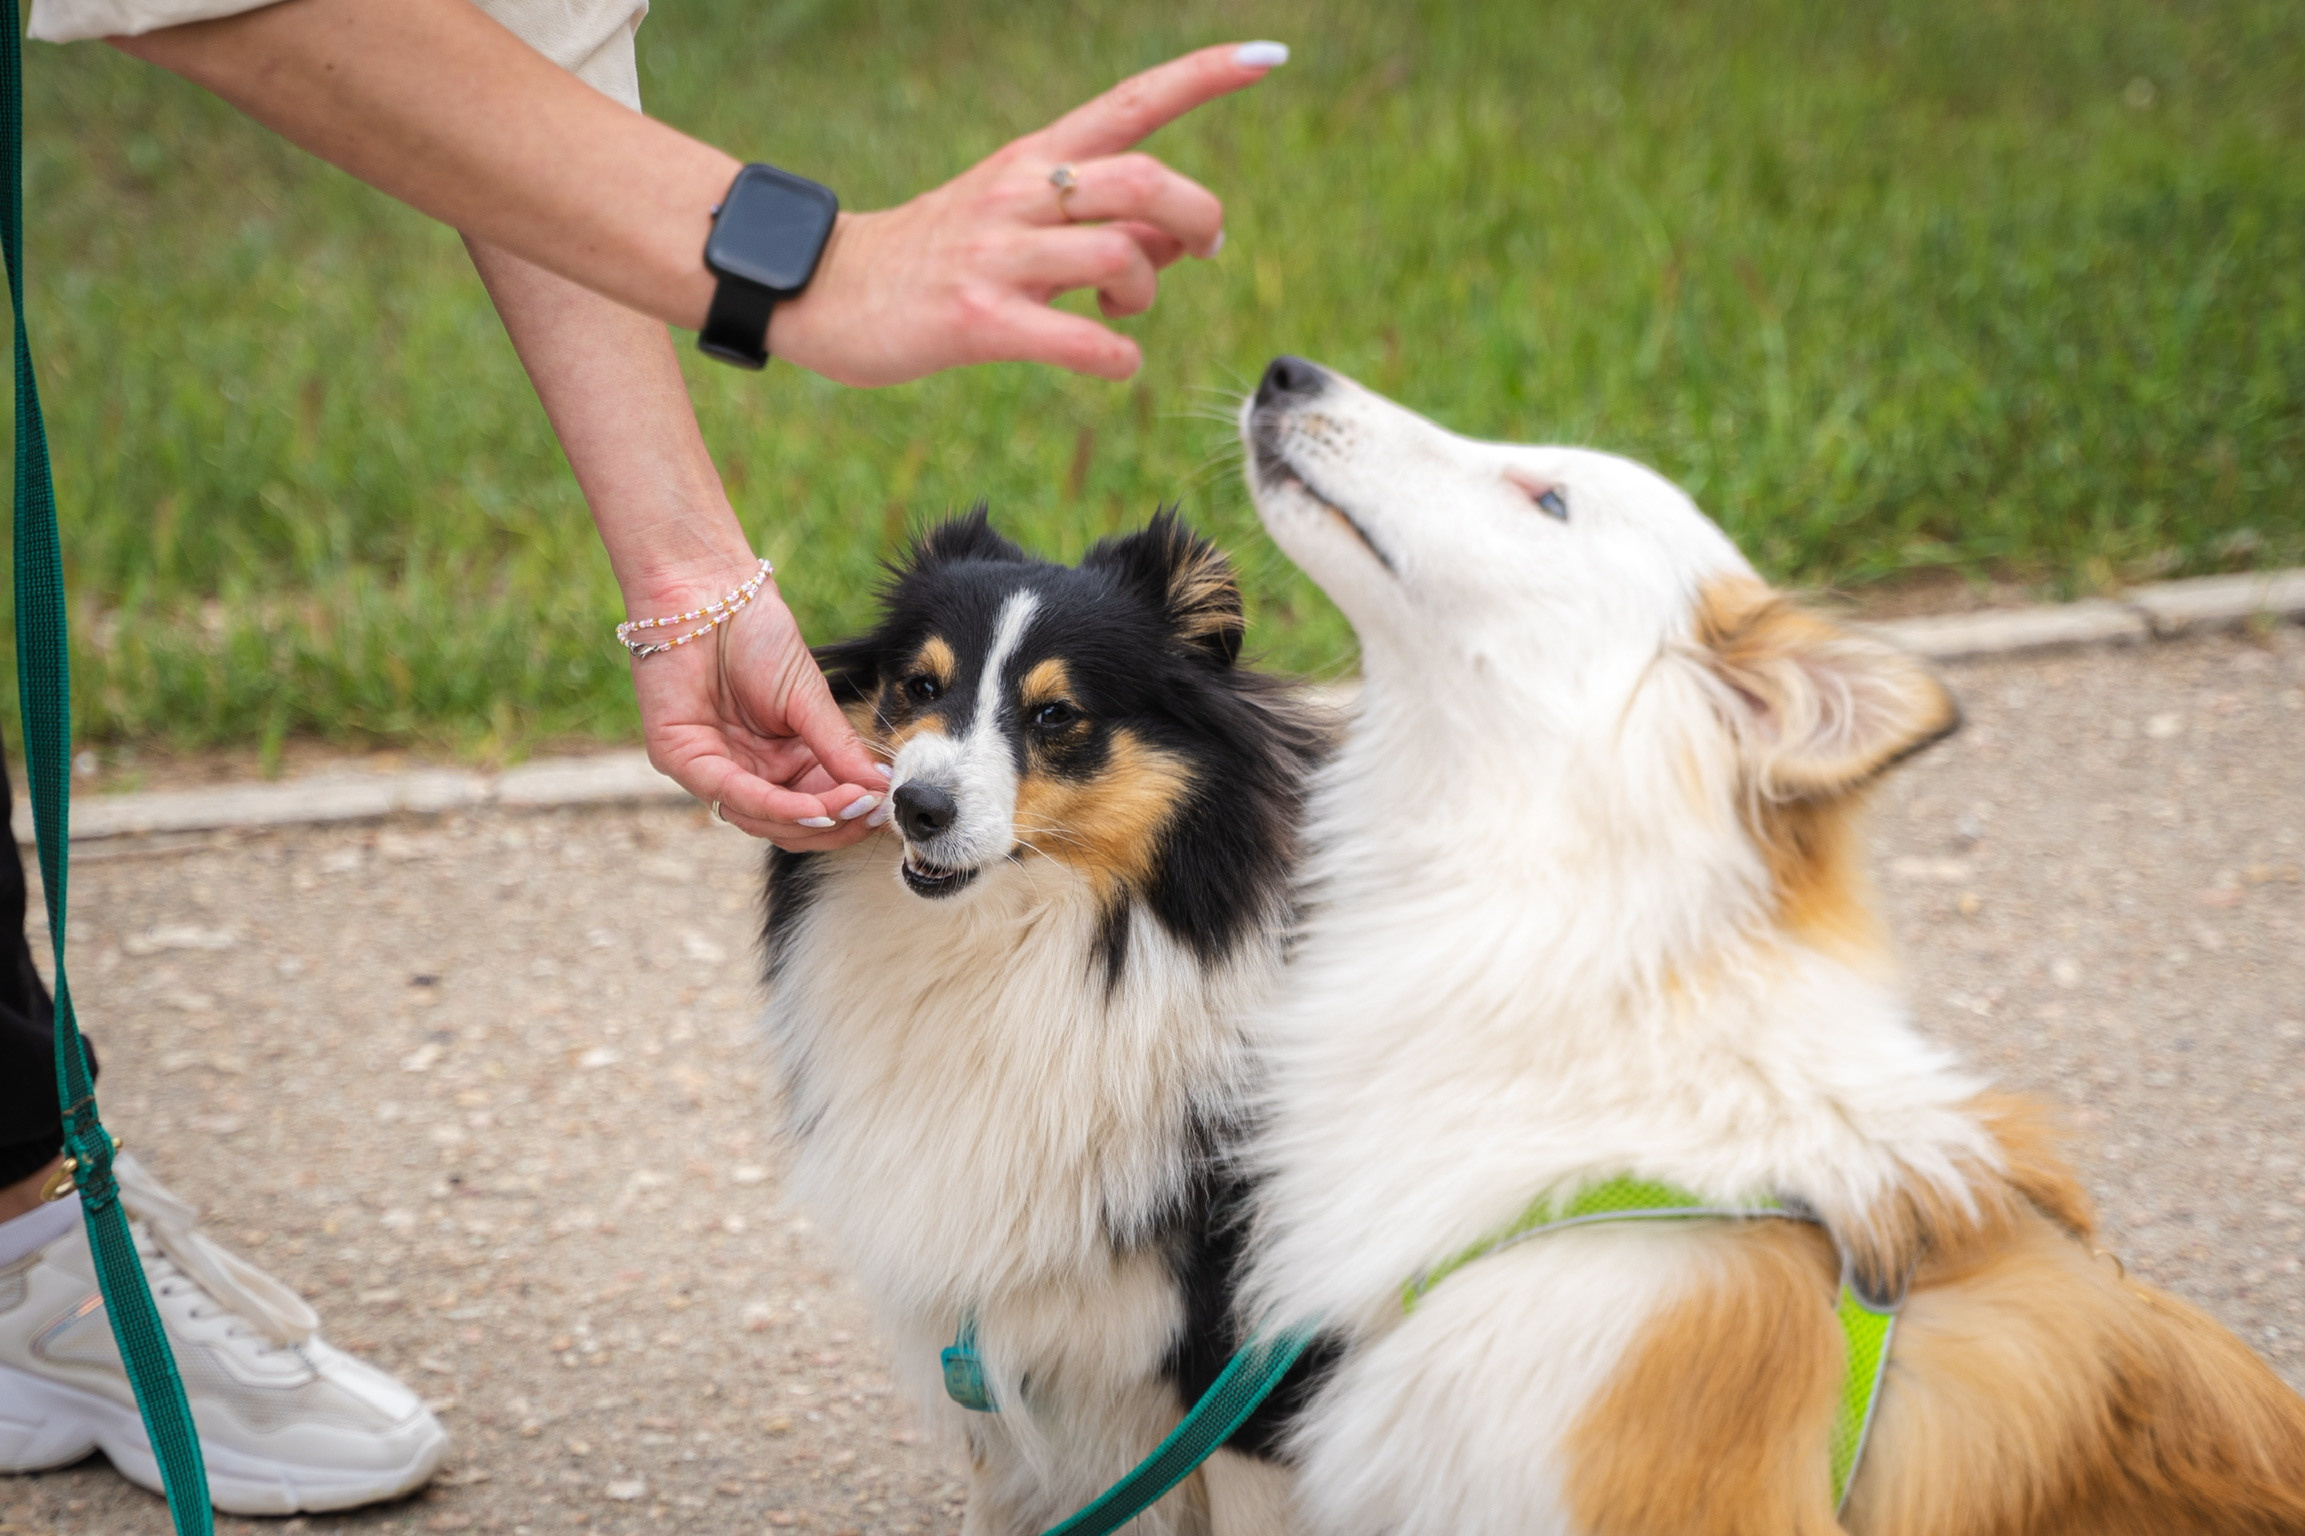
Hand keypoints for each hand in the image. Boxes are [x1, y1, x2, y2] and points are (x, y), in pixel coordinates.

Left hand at [627, 569, 886, 850]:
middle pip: (791, 824)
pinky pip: (732, 795)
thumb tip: (882, 791)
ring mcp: (711, 768)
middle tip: (873, 813)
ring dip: (812, 821)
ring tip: (852, 806)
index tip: (888, 810)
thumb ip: (840, 748)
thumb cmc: (757, 636)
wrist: (707, 593)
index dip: (851, 814)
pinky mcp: (680, 758)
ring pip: (763, 820)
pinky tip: (815, 806)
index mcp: (778, 758)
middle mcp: (745, 771)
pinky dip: (777, 806)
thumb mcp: (810, 699)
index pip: (817, 804)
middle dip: (836, 825)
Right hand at [768, 42, 1286, 385]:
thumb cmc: (939, 258)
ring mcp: (998, 255)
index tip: (1268, 58)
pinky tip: (1112, 362)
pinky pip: (1078, 341)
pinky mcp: (977, 319)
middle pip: (1147, 182)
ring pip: (1119, 256)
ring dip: (1147, 293)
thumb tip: (1182, 240)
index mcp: (1036, 158)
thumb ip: (1104, 224)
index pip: (1133, 102)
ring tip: (1124, 315)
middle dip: (1201, 218)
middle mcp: (1021, 192)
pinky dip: (1116, 358)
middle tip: (1203, 251)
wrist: (827, 291)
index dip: (1204, 78)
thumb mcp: (1021, 222)